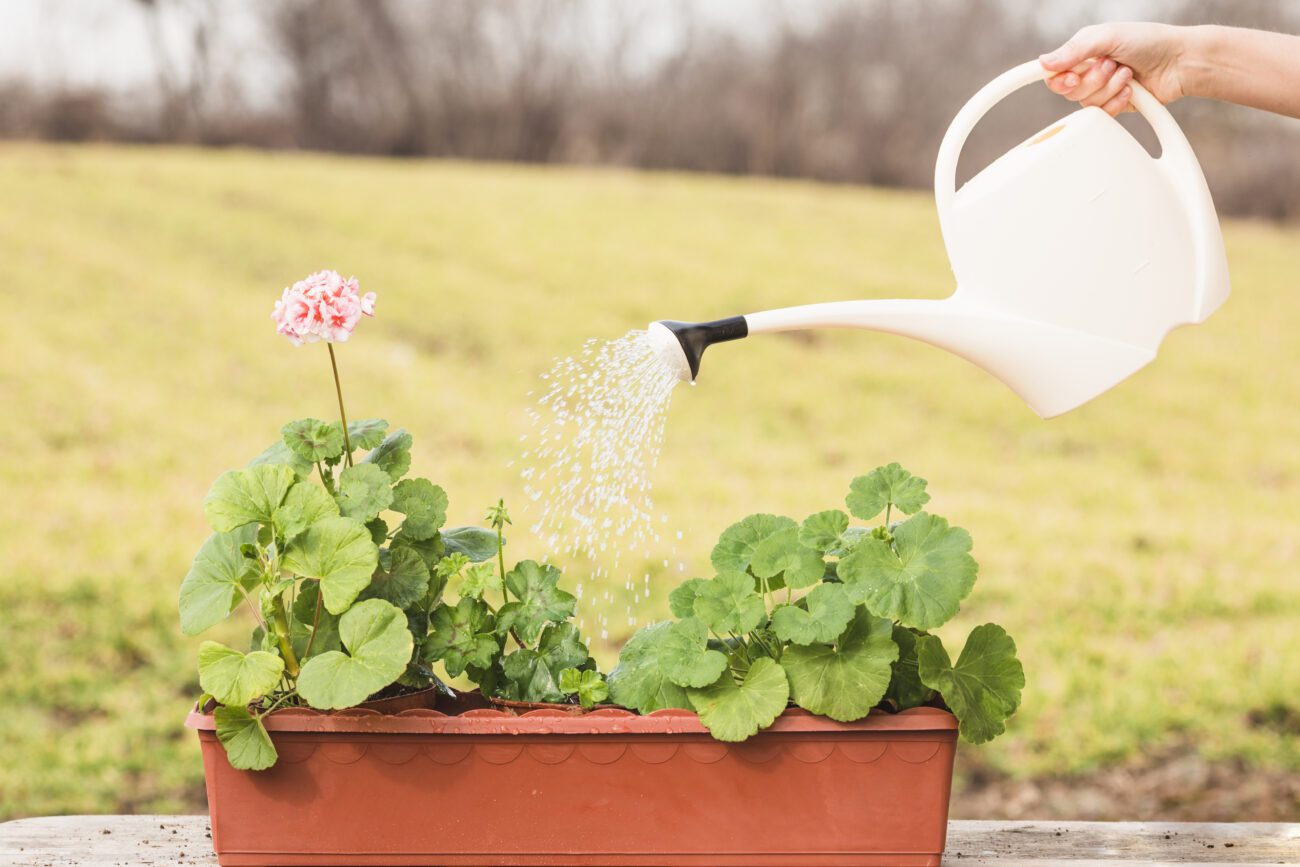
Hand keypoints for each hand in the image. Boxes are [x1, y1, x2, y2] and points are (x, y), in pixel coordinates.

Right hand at [1040, 23, 1188, 114]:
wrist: (1181, 62)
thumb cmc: (1149, 41)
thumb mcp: (1109, 36)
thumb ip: (1075, 49)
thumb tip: (1043, 62)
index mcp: (1082, 52)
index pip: (1053, 72)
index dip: (1057, 78)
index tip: (1070, 77)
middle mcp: (1088, 72)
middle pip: (1067, 91)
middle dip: (1093, 80)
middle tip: (1112, 64)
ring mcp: (1101, 90)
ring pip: (1086, 104)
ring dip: (1109, 88)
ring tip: (1128, 74)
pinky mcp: (1114, 105)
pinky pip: (1102, 115)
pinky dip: (1118, 102)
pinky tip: (1132, 90)